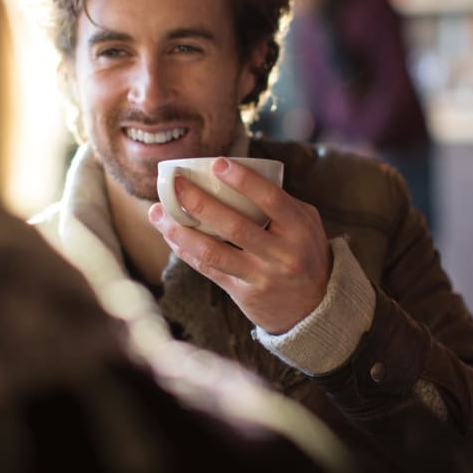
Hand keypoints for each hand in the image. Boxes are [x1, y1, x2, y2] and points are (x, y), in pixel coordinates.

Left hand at [148, 157, 329, 333]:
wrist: (314, 309)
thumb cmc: (306, 253)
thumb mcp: (308, 225)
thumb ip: (282, 202)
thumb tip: (241, 174)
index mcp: (299, 229)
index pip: (270, 199)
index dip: (243, 180)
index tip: (217, 163)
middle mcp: (282, 254)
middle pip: (234, 226)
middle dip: (200, 203)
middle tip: (176, 184)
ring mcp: (261, 277)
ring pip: (213, 252)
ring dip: (180, 231)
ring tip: (157, 212)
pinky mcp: (244, 294)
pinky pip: (208, 270)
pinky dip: (186, 251)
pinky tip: (170, 235)